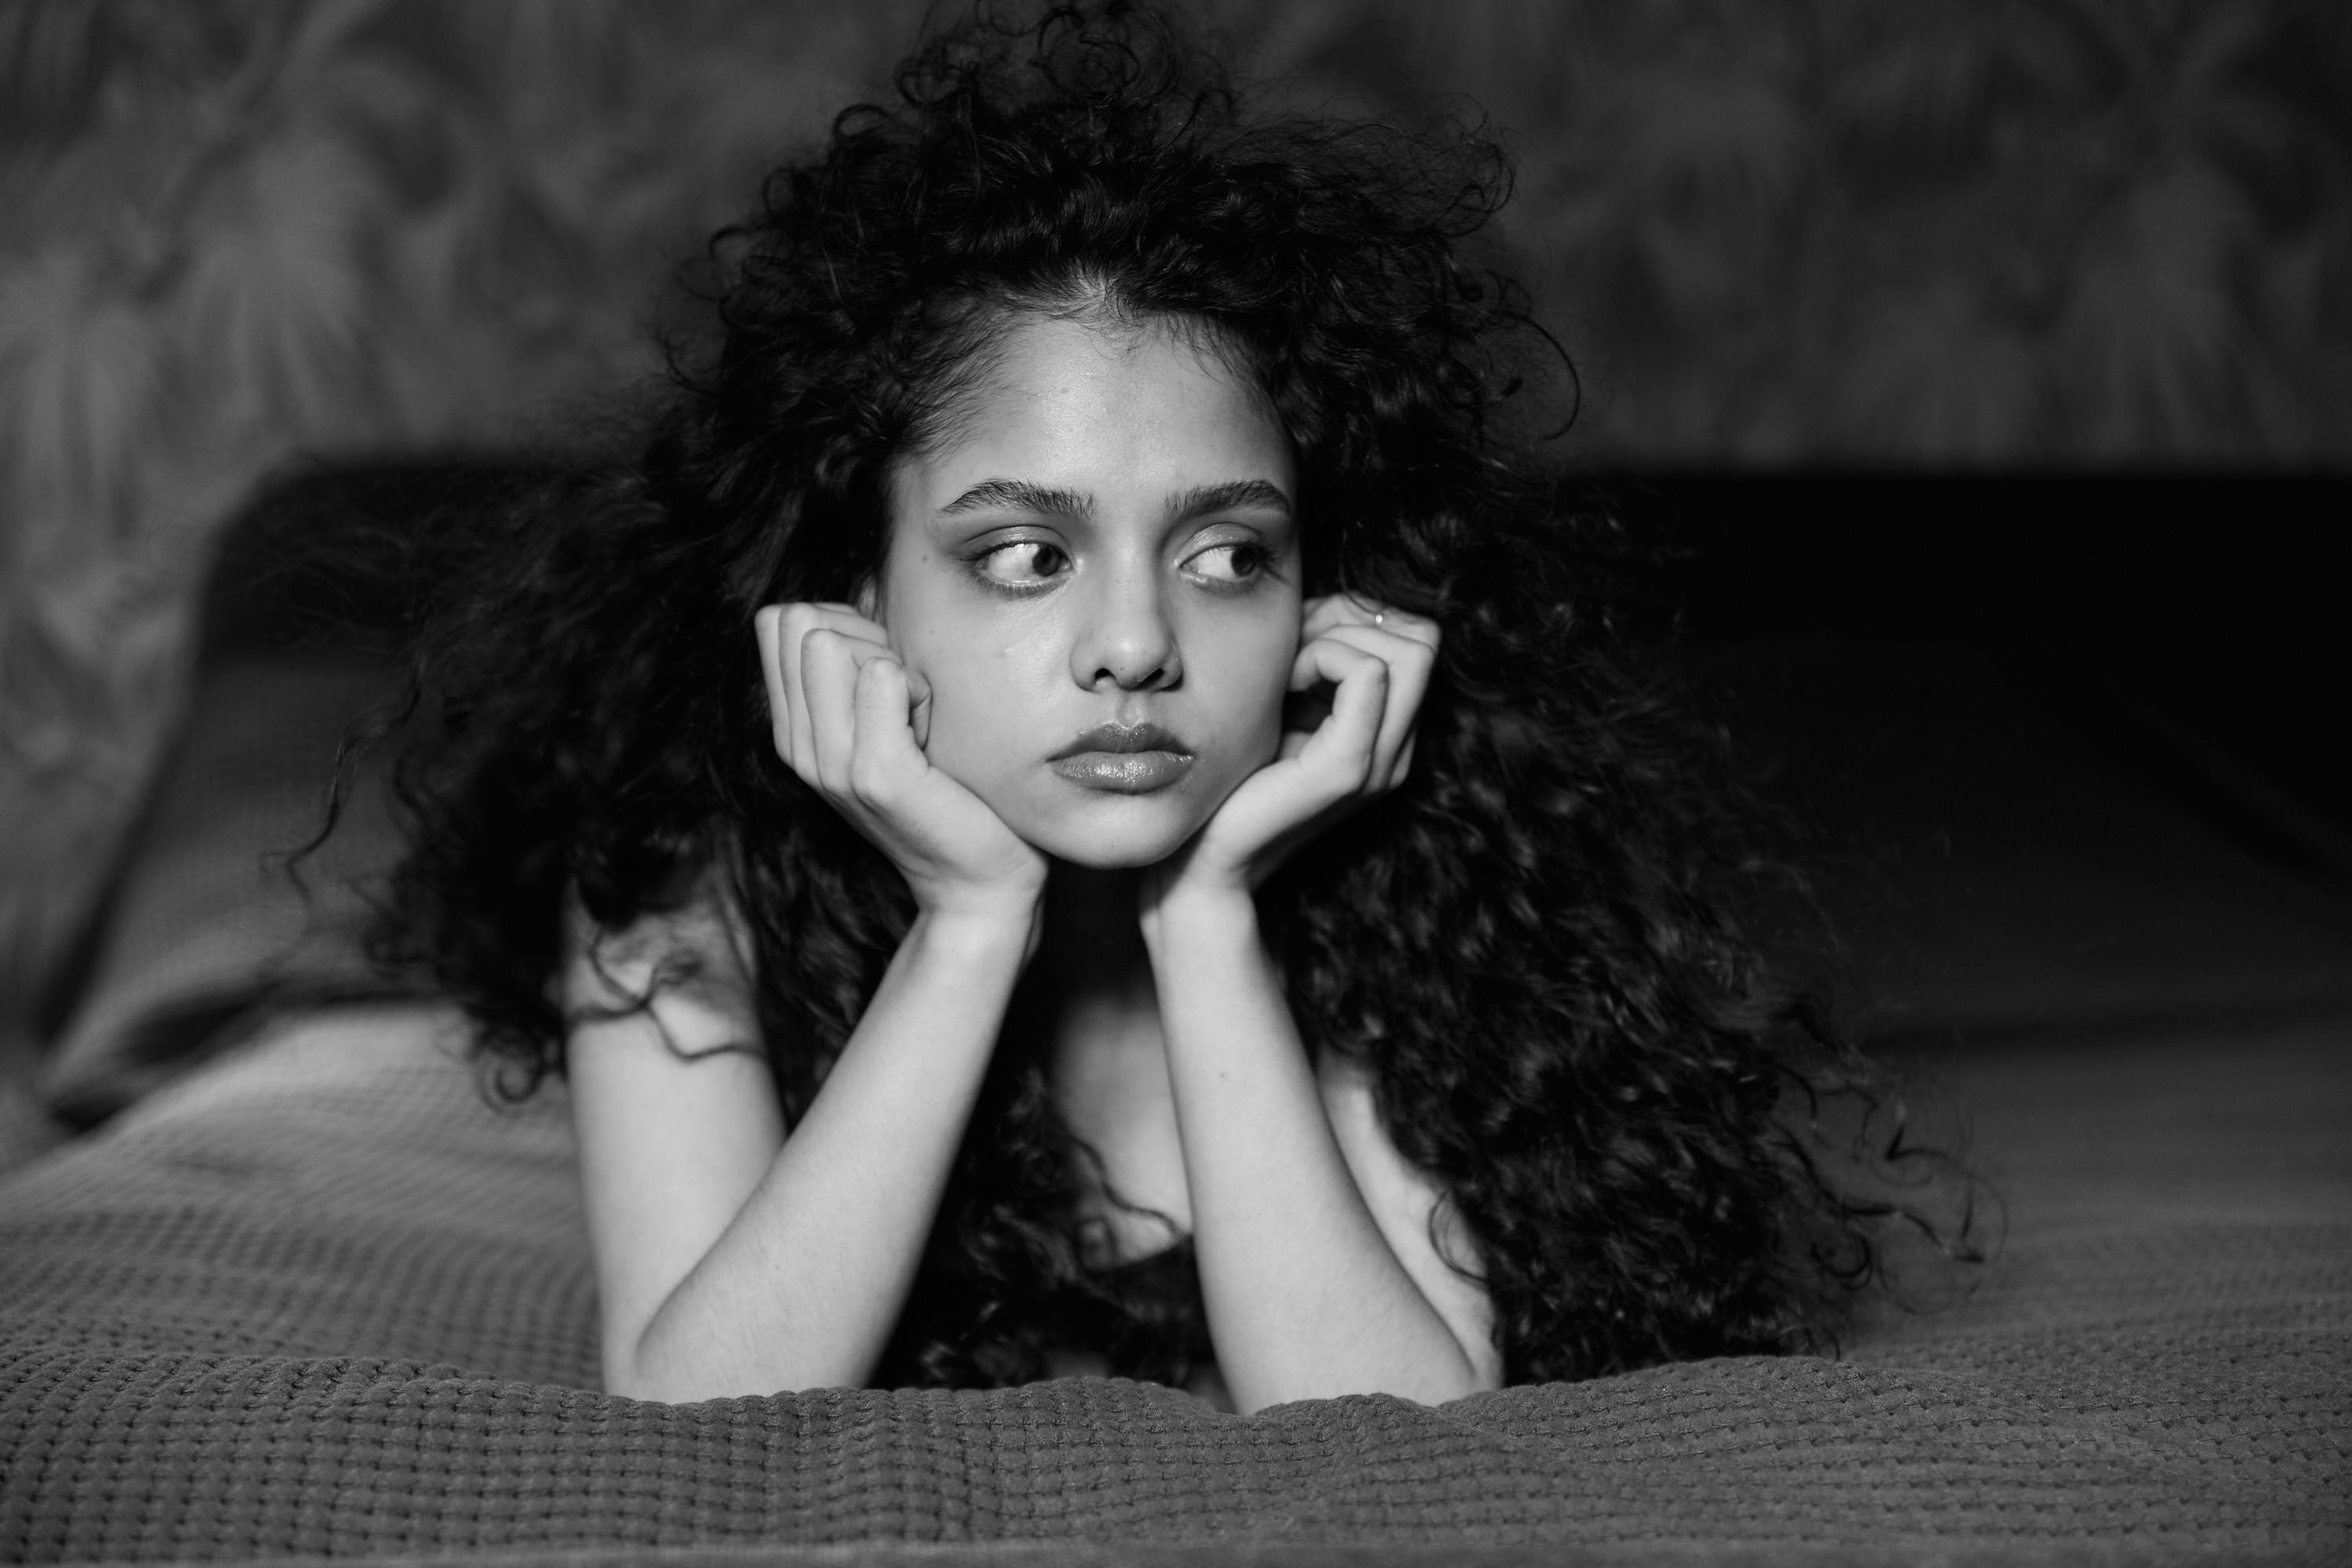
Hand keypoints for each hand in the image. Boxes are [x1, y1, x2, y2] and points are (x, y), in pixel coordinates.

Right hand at [755, 603, 1046, 924]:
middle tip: (910, 702)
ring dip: (894, 663)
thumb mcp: (890, 716)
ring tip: (921, 719)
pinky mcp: (876, 776)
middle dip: (867, 639)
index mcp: (796, 730)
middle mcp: (800, 747)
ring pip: (834, 642)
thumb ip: (864, 659)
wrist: (978, 877)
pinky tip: (934, 734)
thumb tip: (867, 588)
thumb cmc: (948, 787)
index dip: (842, 627)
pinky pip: (882, 676)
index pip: (781, 621)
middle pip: (804, 623)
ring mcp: (832, 764)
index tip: (886, 677)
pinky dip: (919, 688)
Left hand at [1146, 595, 1437, 912]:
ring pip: (1410, 649)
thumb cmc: (1231, 773)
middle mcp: (1396, 751)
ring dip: (1339, 638)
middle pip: (1423, 639)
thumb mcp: (1285, 696)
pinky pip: (1368, 673)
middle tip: (1294, 651)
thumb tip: (1337, 601)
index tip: (1300, 642)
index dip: (1358, 619)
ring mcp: (1379, 763)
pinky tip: (1284, 686)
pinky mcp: (1349, 769)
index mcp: (1387, 736)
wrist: (1201, 856)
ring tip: (1288, 672)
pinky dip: (1323, 657)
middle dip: (1355, 621)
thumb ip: (1317, 650)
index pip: (1416, 639)